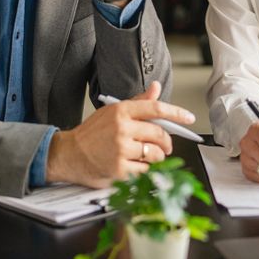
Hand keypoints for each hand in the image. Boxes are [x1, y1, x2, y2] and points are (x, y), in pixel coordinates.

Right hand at [46, 81, 196, 187]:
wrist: (69, 154)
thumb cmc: (91, 133)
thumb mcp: (112, 112)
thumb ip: (138, 102)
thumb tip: (156, 87)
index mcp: (121, 111)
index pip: (156, 108)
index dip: (177, 113)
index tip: (189, 118)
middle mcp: (122, 128)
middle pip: (159, 134)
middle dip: (167, 142)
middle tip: (166, 146)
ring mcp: (120, 149)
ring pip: (155, 154)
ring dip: (156, 157)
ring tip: (146, 156)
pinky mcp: (119, 169)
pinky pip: (145, 170)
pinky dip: (145, 170)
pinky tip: (134, 165)